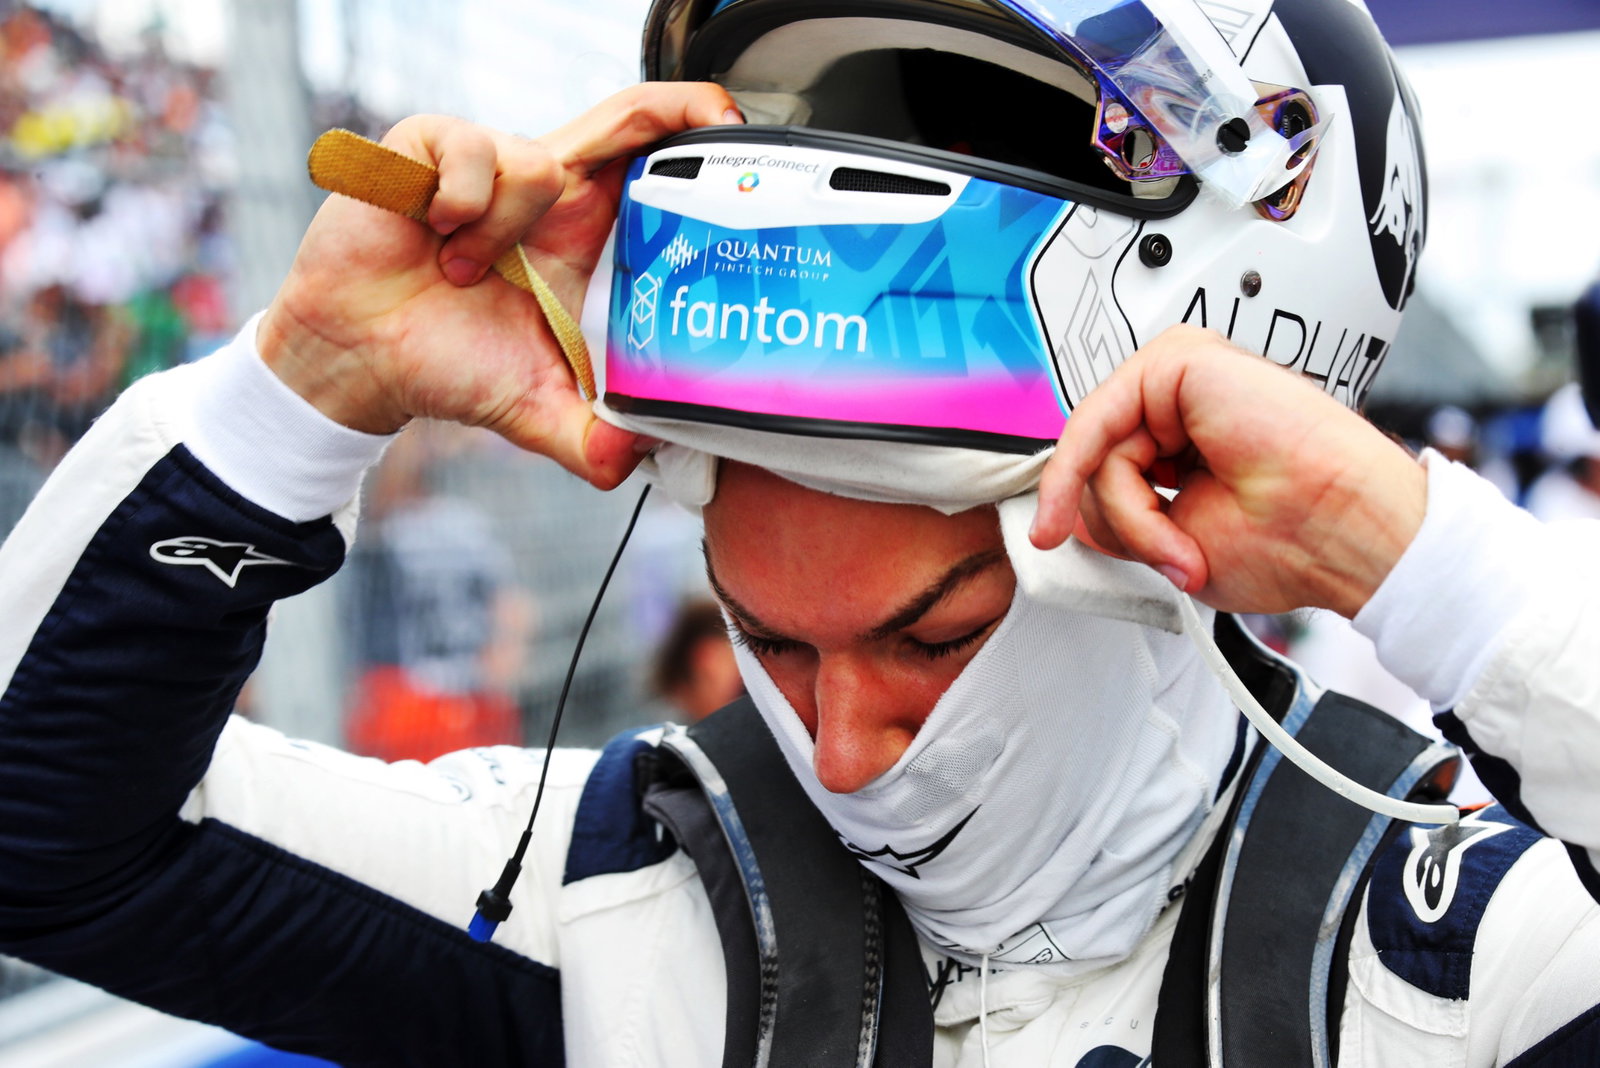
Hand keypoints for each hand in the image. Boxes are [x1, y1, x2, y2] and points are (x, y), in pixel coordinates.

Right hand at [258, 83, 740, 487]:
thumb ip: (592, 440)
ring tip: (466, 271)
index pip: (647, 164)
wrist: (359, 360)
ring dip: (501, 233)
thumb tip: (640, 460)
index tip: (733, 141)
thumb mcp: (536, 410)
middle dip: (669, 112)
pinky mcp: (428, 145)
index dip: (692, 139)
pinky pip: (471, 154)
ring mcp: (487, 160)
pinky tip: (434, 236)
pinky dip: (457, 206)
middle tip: (708, 124)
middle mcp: (544, 187)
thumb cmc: (449, 367)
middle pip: (626, 119)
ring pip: (538, 163)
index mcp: (578, 232)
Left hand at [1030, 325, 1426, 617]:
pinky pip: (1100, 425)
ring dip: (1129, 518)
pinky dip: (1118, 488)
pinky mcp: (1181, 360)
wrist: (1344, 532)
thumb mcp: (1173, 540)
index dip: (1075, 503)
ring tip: (1185, 548)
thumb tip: (1064, 512)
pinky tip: (1153, 519)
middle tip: (1177, 560)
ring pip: (1095, 449)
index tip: (1051, 536)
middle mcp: (1182, 404)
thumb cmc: (1291, 543)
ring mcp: (1182, 380)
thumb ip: (1119, 515)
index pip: (1102, 461)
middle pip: (1091, 457)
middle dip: (1116, 522)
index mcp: (1186, 439)